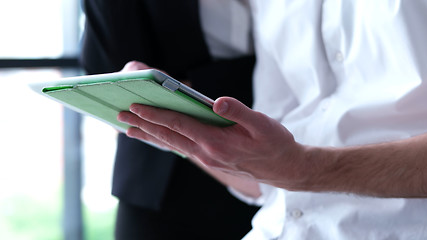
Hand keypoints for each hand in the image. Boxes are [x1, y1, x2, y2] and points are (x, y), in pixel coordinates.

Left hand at [117, 94, 310, 189]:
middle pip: (169, 136)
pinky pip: (182, 149)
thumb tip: (217, 101)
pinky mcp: (211, 159)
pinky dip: (166, 142)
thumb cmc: (274, 144)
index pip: (179, 125)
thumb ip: (239, 111)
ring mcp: (208, 158)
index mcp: (216, 141)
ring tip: (130, 130)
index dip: (156, 115)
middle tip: (121, 116)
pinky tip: (159, 139)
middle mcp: (207, 152)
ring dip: (150, 136)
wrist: (283, 168)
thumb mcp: (262, 124)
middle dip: (144, 125)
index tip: (136, 107)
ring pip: (173, 145)